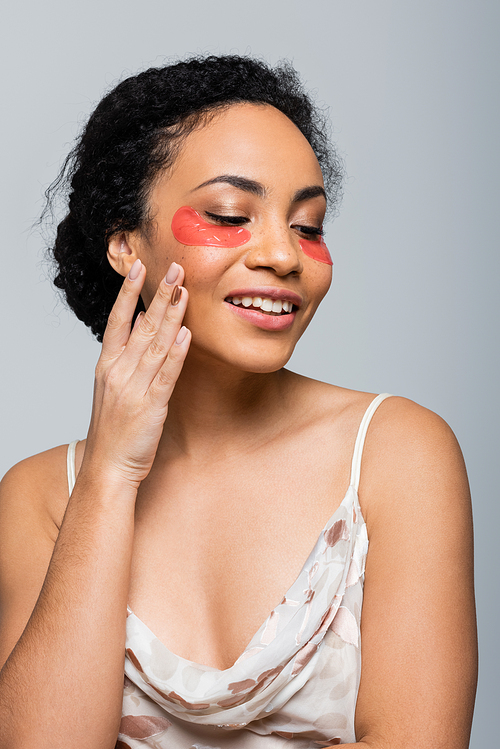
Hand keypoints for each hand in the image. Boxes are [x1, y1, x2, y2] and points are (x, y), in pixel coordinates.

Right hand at [82, 259, 190, 488]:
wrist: (107, 467)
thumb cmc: (113, 428)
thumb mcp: (112, 387)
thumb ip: (125, 356)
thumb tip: (139, 324)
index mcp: (107, 365)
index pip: (117, 320)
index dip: (128, 293)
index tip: (139, 268)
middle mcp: (118, 372)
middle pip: (140, 326)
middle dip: (159, 295)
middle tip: (174, 268)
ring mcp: (133, 388)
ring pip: (155, 345)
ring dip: (172, 316)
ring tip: (184, 290)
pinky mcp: (150, 406)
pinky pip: (166, 375)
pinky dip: (176, 354)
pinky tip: (185, 335)